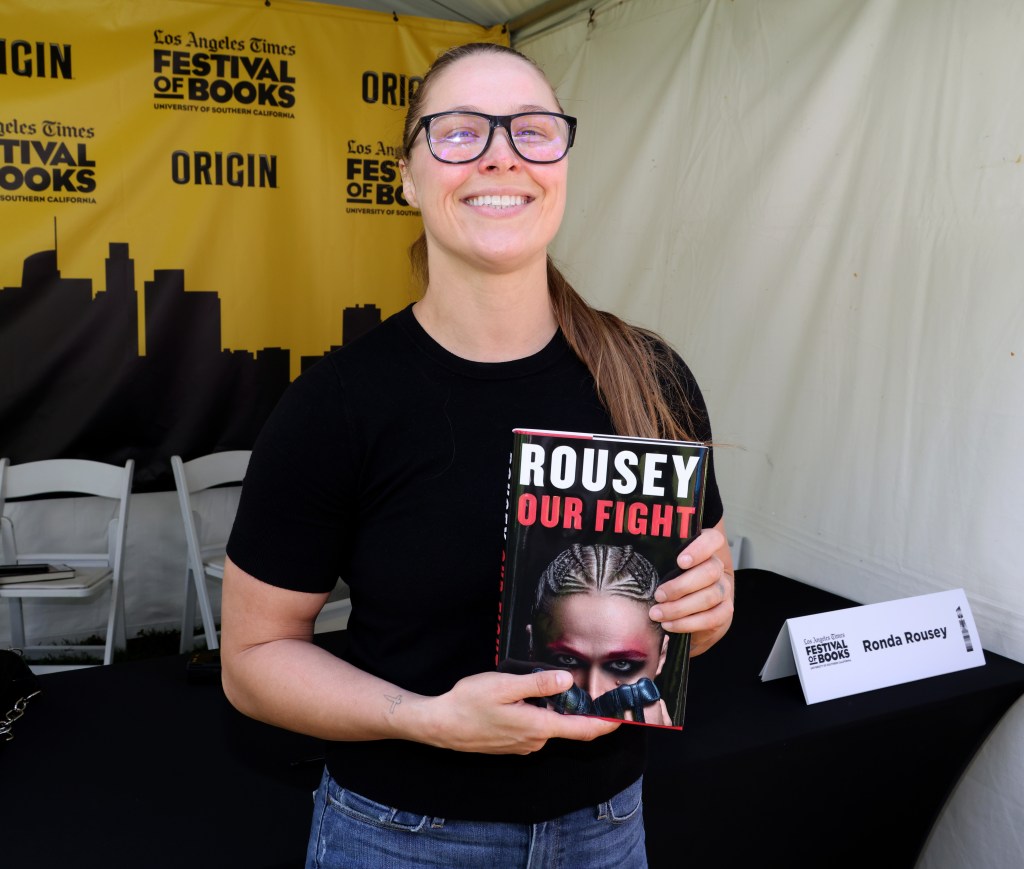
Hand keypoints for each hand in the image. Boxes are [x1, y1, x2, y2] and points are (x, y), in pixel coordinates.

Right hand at [419, 668, 619, 754]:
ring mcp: (523, 744)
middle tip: (580, 682)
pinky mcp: (512, 742)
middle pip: (567, 724)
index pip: (582, 730)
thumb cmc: (470, 703)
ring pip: (548, 723)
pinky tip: (520, 697)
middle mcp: (534, 740)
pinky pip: (534, 727)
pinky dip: (537, 712)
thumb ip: (538, 684)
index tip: (623, 716)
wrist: (441, 725)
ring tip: (538, 683)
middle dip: (576, 706)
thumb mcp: (504, 685)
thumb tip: (567, 681)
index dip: (606, 724)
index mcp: (538, 726)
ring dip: (551, 707)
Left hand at [648, 519, 734, 656]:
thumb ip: (656, 558)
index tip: (680, 561)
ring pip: (709, 596)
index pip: (712, 539)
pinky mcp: (725, 611)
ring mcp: (723, 589)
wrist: (690, 609)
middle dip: (681, 585)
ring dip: (680, 607)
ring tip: (657, 614)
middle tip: (658, 595)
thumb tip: (625, 555)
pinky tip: (669, 625)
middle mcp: (717, 567)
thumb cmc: (669, 580)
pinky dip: (688, 623)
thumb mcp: (663, 565)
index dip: (700, 549)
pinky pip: (712, 618)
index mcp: (704, 549)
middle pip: (709, 571)